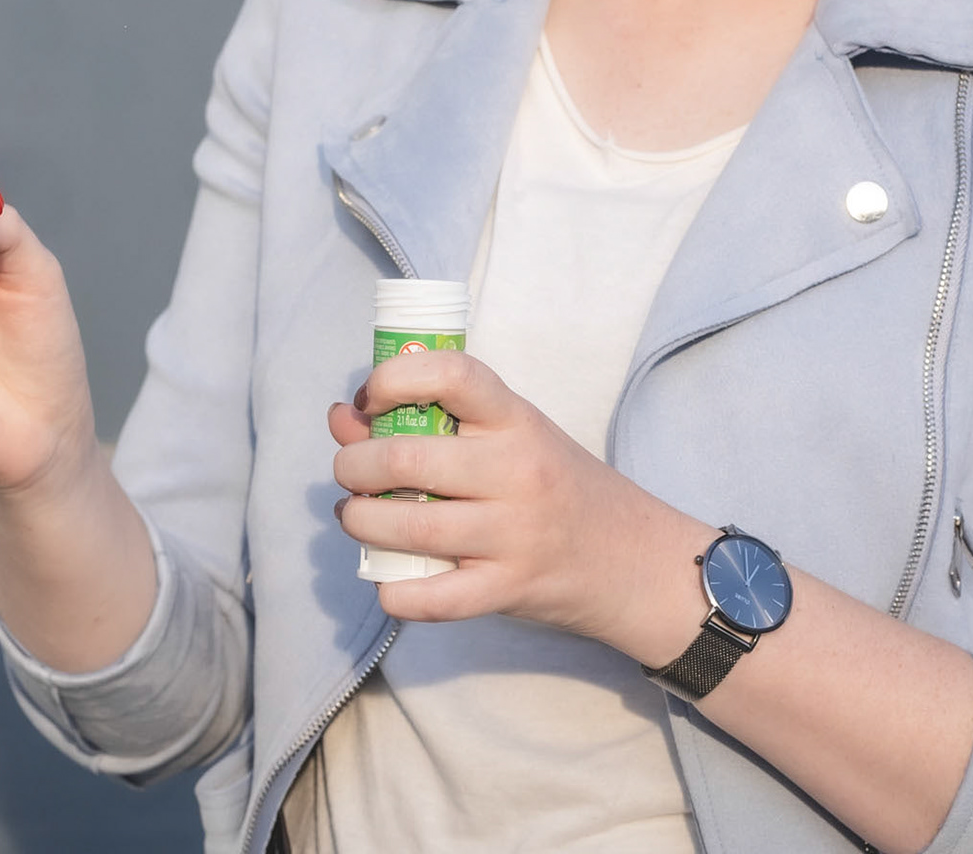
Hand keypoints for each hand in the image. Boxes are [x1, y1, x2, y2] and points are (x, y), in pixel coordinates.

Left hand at [328, 351, 713, 660]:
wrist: (630, 554)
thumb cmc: (557, 483)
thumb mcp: (509, 436)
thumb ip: (433, 422)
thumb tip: (341, 416)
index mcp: (515, 419)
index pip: (452, 375)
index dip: (394, 379)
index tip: (371, 397)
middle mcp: (516, 470)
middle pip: (407, 460)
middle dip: (354, 464)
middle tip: (349, 470)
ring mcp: (514, 533)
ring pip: (409, 527)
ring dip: (360, 520)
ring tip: (355, 514)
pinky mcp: (508, 589)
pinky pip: (432, 597)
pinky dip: (393, 589)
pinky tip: (386, 576)